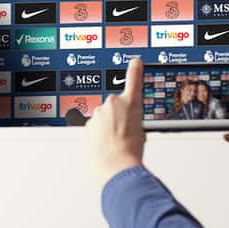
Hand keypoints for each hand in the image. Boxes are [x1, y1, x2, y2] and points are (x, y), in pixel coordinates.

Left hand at [86, 57, 144, 184]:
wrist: (116, 165)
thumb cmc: (131, 151)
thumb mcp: (140, 131)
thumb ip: (130, 120)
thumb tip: (122, 123)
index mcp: (131, 103)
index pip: (134, 80)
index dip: (135, 70)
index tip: (135, 62)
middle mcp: (113, 104)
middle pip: (115, 107)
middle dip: (118, 117)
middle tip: (124, 133)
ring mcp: (99, 113)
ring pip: (103, 118)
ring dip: (107, 127)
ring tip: (115, 142)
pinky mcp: (88, 124)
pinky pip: (94, 127)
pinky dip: (98, 135)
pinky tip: (105, 146)